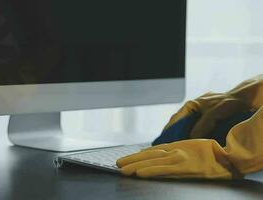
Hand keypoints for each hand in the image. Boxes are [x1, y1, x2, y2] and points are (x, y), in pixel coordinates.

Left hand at [116, 139, 232, 178]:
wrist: (227, 158)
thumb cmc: (210, 154)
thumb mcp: (190, 148)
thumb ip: (176, 151)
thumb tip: (161, 155)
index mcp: (175, 146)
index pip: (151, 151)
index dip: (137, 155)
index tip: (126, 159)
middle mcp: (174, 151)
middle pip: (148, 155)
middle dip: (132, 160)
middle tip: (118, 164)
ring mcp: (178, 158)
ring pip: (152, 161)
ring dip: (136, 165)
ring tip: (123, 169)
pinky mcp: (184, 167)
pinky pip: (164, 169)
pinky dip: (150, 171)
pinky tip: (140, 173)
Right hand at [164, 75, 262, 138]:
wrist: (244, 99)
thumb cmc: (228, 103)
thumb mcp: (213, 114)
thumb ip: (201, 126)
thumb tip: (191, 138)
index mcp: (191, 105)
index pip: (175, 119)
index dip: (169, 130)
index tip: (163, 140)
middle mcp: (194, 110)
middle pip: (180, 124)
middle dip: (175, 135)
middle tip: (169, 146)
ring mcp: (201, 114)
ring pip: (189, 127)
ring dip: (185, 136)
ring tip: (179, 147)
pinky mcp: (208, 120)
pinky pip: (198, 129)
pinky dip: (194, 136)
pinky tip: (193, 143)